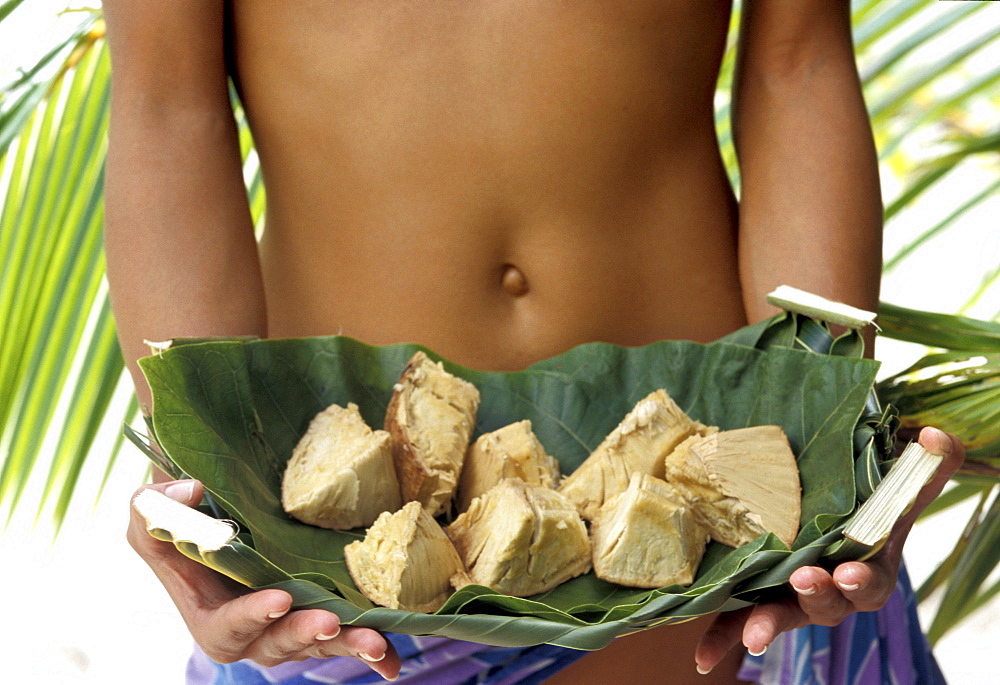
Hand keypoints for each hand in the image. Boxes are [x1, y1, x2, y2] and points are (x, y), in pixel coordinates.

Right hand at [127, 479, 400, 679]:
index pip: (227, 627)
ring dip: (348, 645)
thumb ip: (156, 505)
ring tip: (376, 644)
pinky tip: (394, 658)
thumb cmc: (179, 522)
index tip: (277, 599)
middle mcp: (251, 633)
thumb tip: (191, 488)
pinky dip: (372, 652)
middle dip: (303, 635)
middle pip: (277, 645)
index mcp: (210, 616)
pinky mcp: (318, 619)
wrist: (215, 523)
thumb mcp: (150, 513)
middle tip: (328, 623)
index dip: (250, 617)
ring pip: (318, 645)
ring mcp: (287, 628)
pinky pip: (344, 639)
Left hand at [694, 426, 964, 673]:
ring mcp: (794, 600)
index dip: (859, 579)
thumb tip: (934, 434)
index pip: (869, 580)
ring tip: (754, 635)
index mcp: (867, 568)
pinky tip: (702, 657)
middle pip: (829, 603)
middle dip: (818, 594)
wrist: (824, 522)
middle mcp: (832, 592)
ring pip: (785, 615)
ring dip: (769, 623)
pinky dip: (722, 640)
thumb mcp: (895, 489)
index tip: (847, 572)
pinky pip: (738, 624)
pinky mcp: (758, 602)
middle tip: (804, 579)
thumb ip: (924, 466)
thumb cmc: (864, 510)